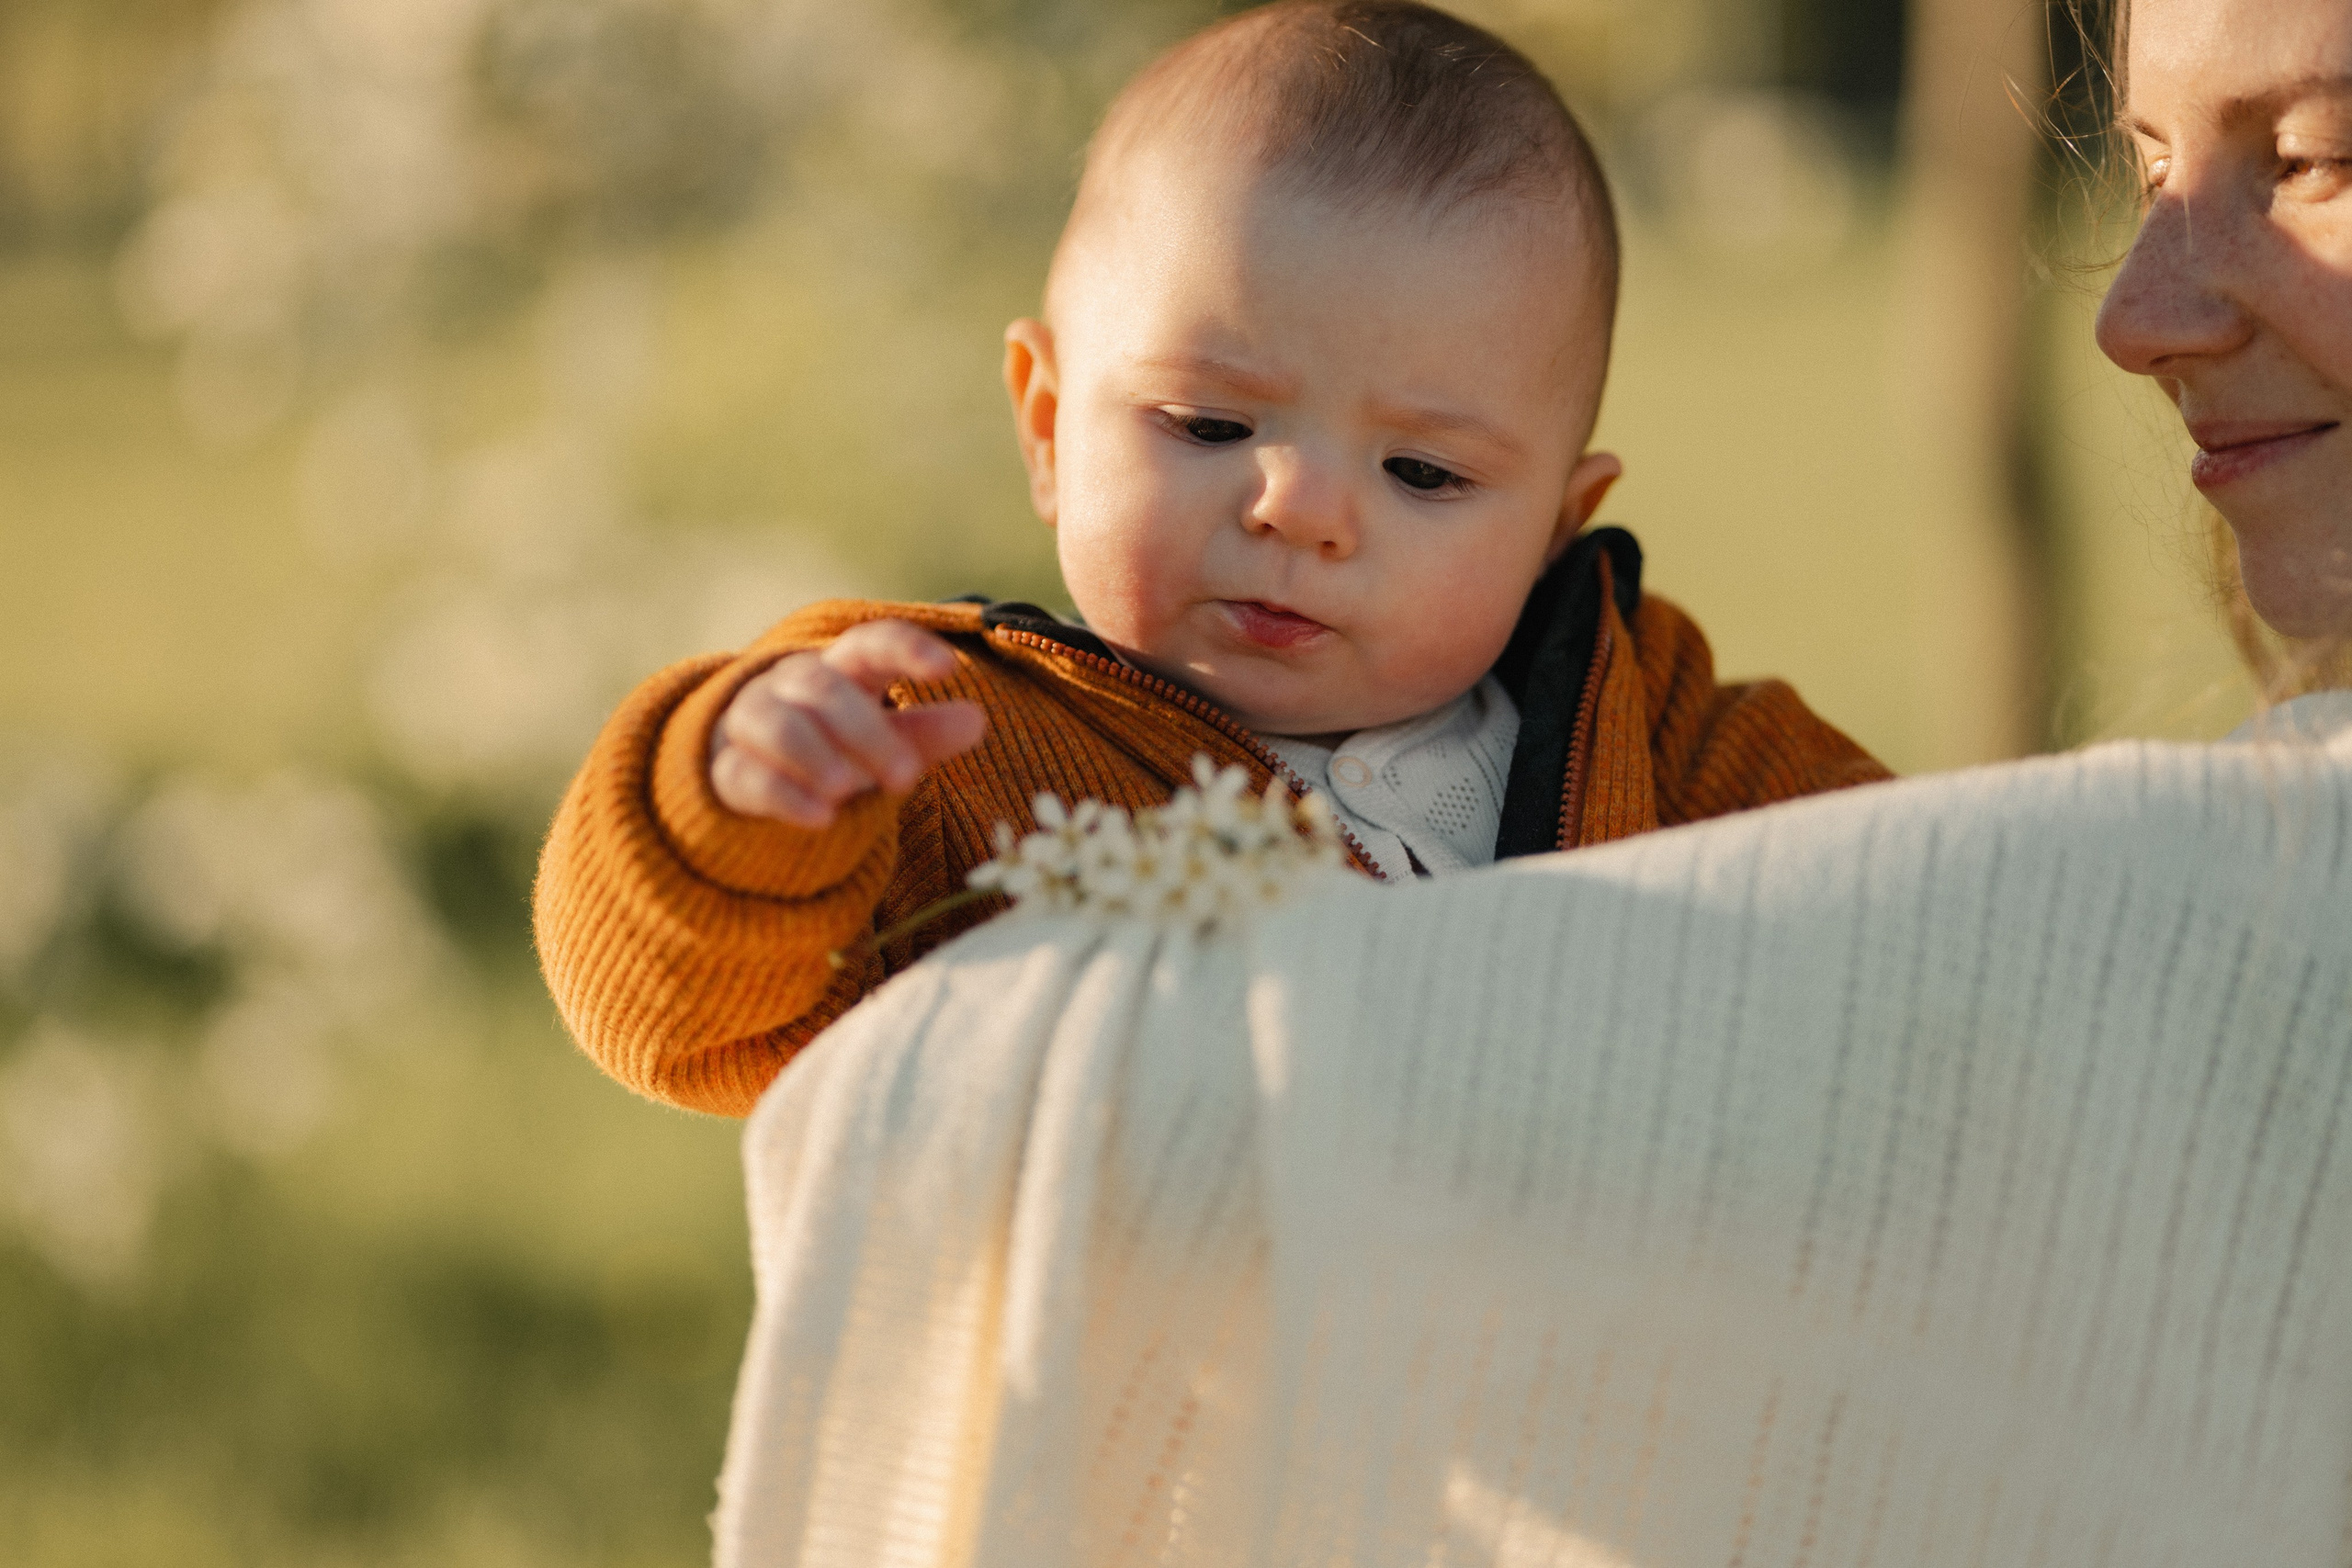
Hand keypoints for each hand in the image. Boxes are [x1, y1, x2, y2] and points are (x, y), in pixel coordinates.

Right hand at [711, 620, 986, 828]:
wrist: (757, 771)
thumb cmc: (838, 746)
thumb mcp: (886, 740)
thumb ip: (926, 733)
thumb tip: (976, 721)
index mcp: (842, 668)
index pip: (870, 643)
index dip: (906, 649)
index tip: (948, 668)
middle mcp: (792, 684)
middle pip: (822, 687)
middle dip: (866, 731)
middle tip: (907, 778)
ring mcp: (753, 722)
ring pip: (775, 722)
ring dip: (815, 754)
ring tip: (850, 790)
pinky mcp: (727, 769)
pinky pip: (746, 774)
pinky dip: (784, 795)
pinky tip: (822, 819)